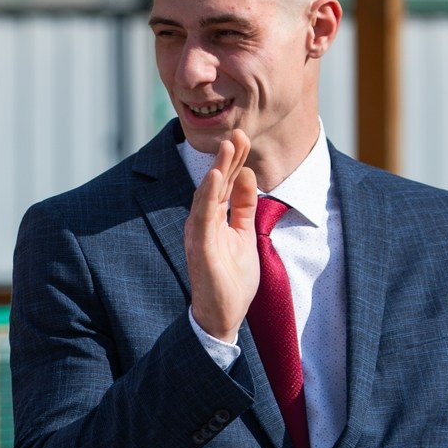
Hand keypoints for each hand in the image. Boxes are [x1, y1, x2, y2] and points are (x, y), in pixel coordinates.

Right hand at [183, 131, 259, 342]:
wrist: (223, 314)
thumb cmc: (231, 279)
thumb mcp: (244, 234)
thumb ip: (244, 206)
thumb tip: (248, 176)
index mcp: (212, 219)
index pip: (224, 184)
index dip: (234, 160)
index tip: (245, 137)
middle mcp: (201, 222)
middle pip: (215, 184)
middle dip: (227, 158)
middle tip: (239, 132)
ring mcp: (199, 234)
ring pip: (207, 195)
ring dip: (217, 169)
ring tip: (228, 146)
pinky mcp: (200, 247)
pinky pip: (203, 217)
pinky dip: (209, 195)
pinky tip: (216, 176)